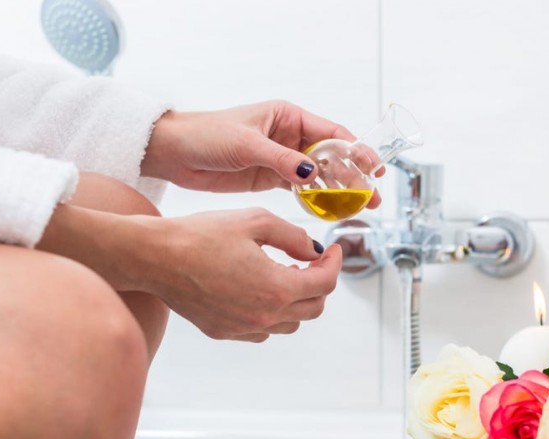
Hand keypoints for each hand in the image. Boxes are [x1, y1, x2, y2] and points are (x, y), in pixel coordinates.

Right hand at [134, 208, 341, 341]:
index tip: (332, 250)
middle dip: (319, 283)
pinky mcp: (223, 332)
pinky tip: (258, 290)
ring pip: (290, 324)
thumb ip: (294, 237)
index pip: (325, 284)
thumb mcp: (255, 221)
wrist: (154, 256)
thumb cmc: (200, 234)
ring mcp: (242, 329)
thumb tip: (315, 251)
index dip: (335, 264)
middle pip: (313, 309)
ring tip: (283, 273)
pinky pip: (262, 331)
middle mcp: (263, 317)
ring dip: (296, 300)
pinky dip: (272, 314)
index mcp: (275, 288)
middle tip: (312, 262)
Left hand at [141, 100, 382, 207]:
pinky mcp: (270, 178)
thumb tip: (313, 174)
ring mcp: (281, 158)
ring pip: (320, 175)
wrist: (175, 154)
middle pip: (331, 157)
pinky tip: (331, 212)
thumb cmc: (206, 136)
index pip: (331, 133)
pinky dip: (317, 200)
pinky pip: (302, 189)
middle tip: (372, 198)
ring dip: (340, 191)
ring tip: (360, 209)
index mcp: (287, 116)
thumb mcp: (246, 144)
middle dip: (354, 176)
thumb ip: (281, 160)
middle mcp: (289, 136)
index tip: (373, 168)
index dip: (356, 150)